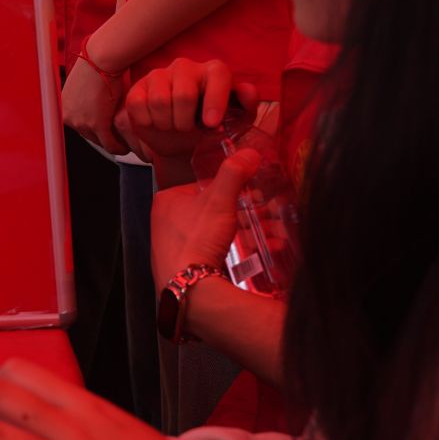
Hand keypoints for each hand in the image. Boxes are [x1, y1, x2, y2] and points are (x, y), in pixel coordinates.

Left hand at [61, 55, 128, 154]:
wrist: (101, 60)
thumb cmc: (96, 66)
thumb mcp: (83, 86)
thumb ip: (86, 101)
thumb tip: (96, 109)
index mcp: (64, 107)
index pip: (79, 125)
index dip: (94, 129)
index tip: (104, 133)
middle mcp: (69, 117)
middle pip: (88, 136)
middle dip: (104, 138)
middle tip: (118, 139)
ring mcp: (81, 122)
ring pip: (99, 142)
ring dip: (112, 143)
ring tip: (124, 143)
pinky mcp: (96, 125)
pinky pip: (109, 144)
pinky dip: (119, 147)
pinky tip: (127, 147)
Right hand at [115, 59, 255, 164]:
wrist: (178, 137)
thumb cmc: (209, 125)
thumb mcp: (236, 120)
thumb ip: (246, 105)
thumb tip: (247, 93)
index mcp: (213, 71)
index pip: (217, 77)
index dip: (215, 101)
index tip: (211, 124)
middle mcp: (185, 67)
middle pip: (184, 95)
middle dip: (186, 122)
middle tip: (188, 130)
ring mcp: (159, 74)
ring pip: (159, 101)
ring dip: (166, 124)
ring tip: (172, 127)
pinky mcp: (137, 87)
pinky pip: (138, 104)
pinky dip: (147, 122)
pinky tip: (155, 123)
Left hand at [149, 151, 255, 297]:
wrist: (190, 287)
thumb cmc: (196, 240)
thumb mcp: (218, 200)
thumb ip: (233, 174)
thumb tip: (249, 152)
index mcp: (166, 200)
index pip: (203, 186)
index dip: (230, 189)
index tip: (254, 193)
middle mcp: (165, 221)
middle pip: (213, 210)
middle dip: (245, 213)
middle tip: (269, 214)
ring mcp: (174, 245)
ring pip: (217, 232)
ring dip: (247, 232)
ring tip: (273, 234)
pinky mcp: (187, 264)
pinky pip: (216, 251)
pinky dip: (239, 249)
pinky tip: (260, 252)